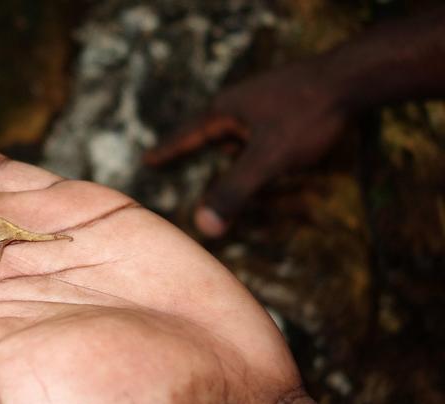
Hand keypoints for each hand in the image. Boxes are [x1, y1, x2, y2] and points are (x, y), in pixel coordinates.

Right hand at [144, 58, 349, 237]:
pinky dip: (263, 150)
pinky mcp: (287, 105)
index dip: (167, 151)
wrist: (353, 77)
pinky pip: (263, 134)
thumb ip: (235, 192)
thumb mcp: (267, 159)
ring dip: (241, 156)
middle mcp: (240, 104)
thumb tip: (203, 227)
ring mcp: (264, 102)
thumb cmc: (307, 114)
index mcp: (225, 112)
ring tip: (242, 171)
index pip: (187, 136)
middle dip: (205, 154)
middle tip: (187, 165)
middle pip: (214, 137)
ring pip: (242, 137)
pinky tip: (278, 160)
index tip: (147, 160)